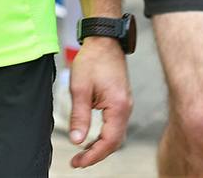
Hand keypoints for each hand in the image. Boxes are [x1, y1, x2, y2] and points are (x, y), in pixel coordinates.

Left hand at [66, 37, 132, 167]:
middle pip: (114, 142)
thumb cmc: (93, 59)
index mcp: (118, 107)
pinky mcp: (120, 101)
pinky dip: (103, 136)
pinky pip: (114, 125)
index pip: (109, 141)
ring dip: (100, 146)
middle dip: (96, 154)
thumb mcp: (80, 88)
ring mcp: (125, 105)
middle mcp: (126, 108)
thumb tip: (76, 140)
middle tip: (77, 162)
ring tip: (82, 153)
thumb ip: (79, 116)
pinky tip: (91, 138)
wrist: (104, 40)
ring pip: (115, 135)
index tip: (78, 162)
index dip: (93, 155)